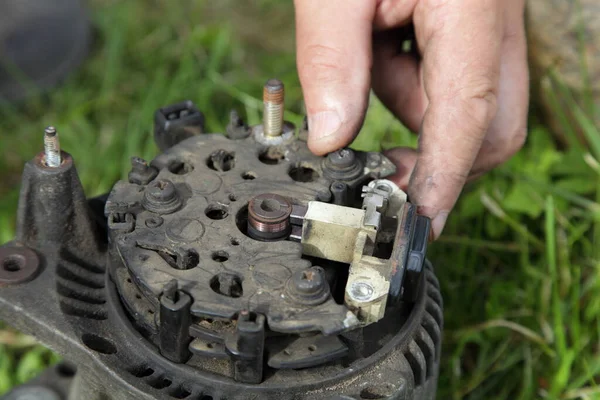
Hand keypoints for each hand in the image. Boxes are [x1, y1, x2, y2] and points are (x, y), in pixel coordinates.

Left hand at [294, 0, 528, 238]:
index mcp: (469, 9)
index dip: (443, 177)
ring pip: (462, 107)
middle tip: (378, 164)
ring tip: (366, 52)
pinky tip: (379, 44)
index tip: (417, 223)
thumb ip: (331, 61)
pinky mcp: (472, 31)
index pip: (468, 112)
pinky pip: (447, 82)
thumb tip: (332, 140)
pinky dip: (405, 81)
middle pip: (492, 129)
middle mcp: (495, 24)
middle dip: (434, 156)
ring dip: (405, 103)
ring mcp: (489, 29)